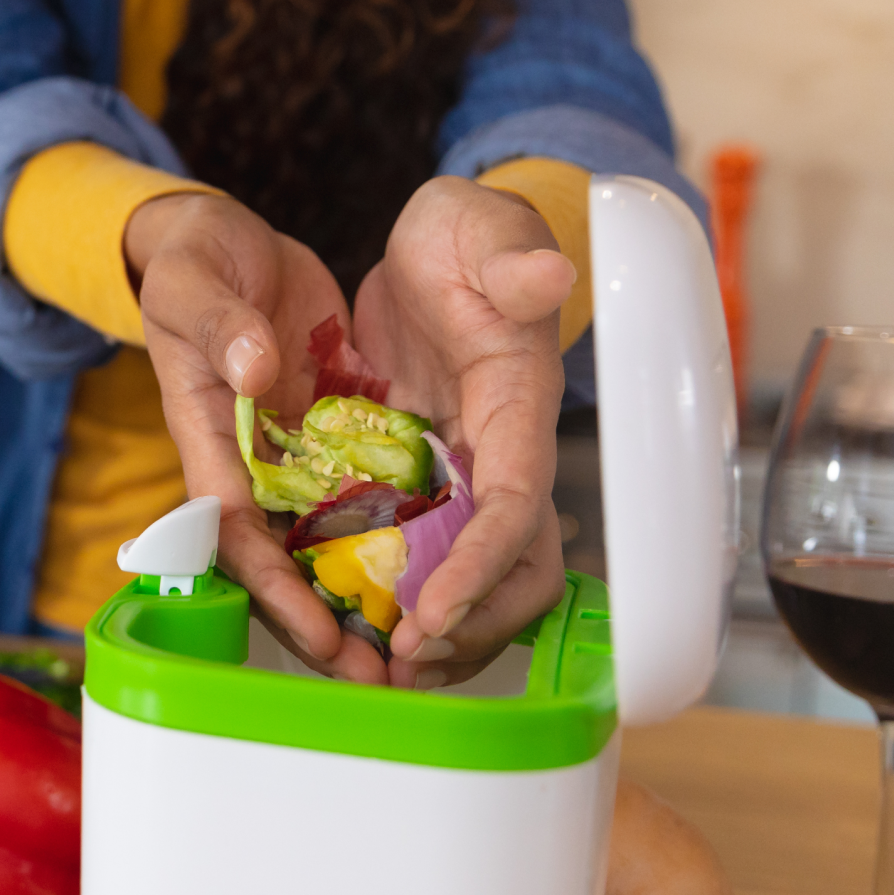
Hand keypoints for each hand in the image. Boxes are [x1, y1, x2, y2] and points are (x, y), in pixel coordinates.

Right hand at [126, 193, 384, 682]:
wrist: (215, 243)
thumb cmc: (191, 259)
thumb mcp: (191, 278)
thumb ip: (220, 324)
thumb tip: (254, 370)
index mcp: (205, 430)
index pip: (234, 529)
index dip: (273, 589)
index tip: (317, 635)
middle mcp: (246, 458)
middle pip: (278, 559)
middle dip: (319, 622)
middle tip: (376, 677)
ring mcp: (285, 451)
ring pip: (318, 541)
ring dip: (355, 597)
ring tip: (409, 653)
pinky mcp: (321, 433)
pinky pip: (353, 496)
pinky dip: (382, 539)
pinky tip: (428, 576)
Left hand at [353, 176, 576, 689]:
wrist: (441, 241)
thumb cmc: (466, 232)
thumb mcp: (480, 227)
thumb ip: (511, 256)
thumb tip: (549, 278)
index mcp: (516, 403)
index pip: (515, 504)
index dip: (482, 564)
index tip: (435, 609)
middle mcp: (494, 452)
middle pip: (506, 566)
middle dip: (465, 623)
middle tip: (401, 660)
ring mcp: (457, 471)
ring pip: (461, 574)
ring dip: (429, 628)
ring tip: (372, 667)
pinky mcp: (416, 475)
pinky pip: (410, 552)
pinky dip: (387, 594)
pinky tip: (344, 623)